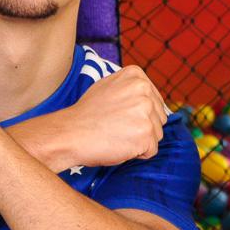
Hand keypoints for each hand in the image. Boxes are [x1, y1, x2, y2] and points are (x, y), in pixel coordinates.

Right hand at [53, 66, 167, 165]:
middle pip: (159, 118)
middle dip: (142, 127)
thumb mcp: (109, 87)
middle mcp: (144, 90)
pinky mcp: (146, 134)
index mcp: (136, 76)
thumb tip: (151, 98)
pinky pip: (151, 150)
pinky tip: (118, 144)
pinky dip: (137, 154)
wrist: (70, 133)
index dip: (137, 114)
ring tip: (116, 135)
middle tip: (116, 127)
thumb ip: (132, 89)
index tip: (118, 115)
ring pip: (156, 135)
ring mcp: (146, 112)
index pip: (155, 101)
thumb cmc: (87, 114)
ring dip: (140, 141)